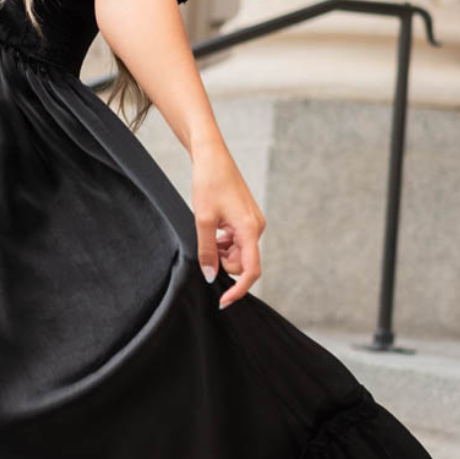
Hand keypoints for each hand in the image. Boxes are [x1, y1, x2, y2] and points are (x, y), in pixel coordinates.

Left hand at [191, 143, 265, 308]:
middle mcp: (256, 228)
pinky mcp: (246, 219)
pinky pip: (237, 242)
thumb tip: (210, 276)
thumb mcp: (202, 220)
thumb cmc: (209, 183)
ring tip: (206, 235)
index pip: (251, 270)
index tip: (223, 301)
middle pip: (242, 262)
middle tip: (204, 250)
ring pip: (238, 253)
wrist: (212, 157)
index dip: (238, 289)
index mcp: (250, 229)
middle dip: (223, 264)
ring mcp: (252, 223)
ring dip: (222, 253)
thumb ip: (207, 250)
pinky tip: (211, 231)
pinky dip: (223, 244)